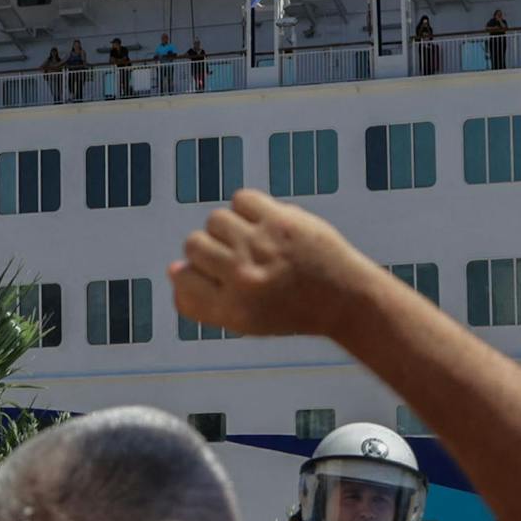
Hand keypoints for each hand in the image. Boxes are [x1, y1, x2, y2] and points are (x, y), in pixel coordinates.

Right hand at [169, 191, 375, 339]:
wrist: (347, 299)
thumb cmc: (293, 309)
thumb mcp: (245, 321)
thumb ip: (204, 300)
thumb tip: (174, 267)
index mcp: (231, 310)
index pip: (182, 283)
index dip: (191, 276)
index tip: (214, 277)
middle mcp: (242, 279)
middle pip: (193, 246)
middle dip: (210, 250)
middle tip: (237, 257)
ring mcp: (261, 247)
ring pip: (216, 220)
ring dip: (230, 228)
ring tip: (254, 240)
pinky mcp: (281, 221)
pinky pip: (241, 199)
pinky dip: (249, 208)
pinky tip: (264, 223)